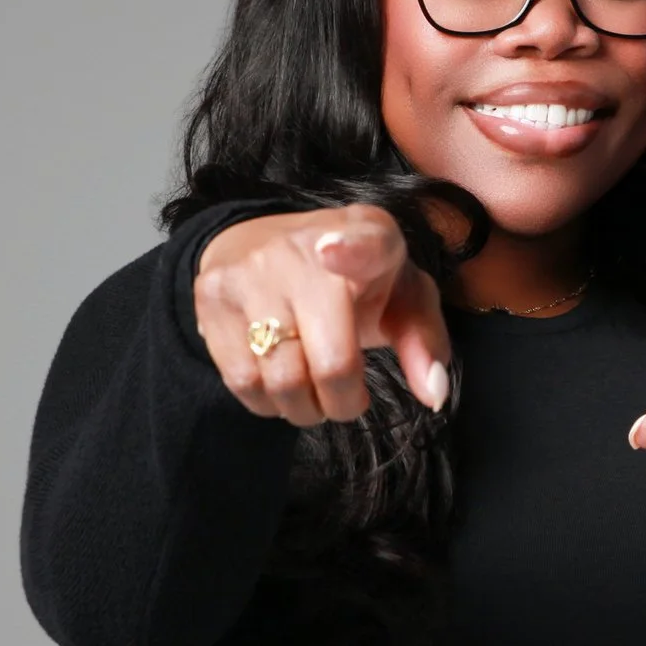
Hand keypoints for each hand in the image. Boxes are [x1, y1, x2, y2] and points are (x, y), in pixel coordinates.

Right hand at [191, 204, 453, 426]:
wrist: (262, 241)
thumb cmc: (352, 279)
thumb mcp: (402, 295)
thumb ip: (425, 341)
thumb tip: (433, 394)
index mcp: (366, 236)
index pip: (363, 242)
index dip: (349, 251)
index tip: (332, 253)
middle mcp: (301, 247)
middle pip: (329, 362)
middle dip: (342, 403)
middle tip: (346, 399)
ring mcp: (250, 271)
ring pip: (280, 381)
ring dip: (303, 409)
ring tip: (312, 395)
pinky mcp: (212, 296)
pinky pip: (241, 381)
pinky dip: (266, 402)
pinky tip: (279, 385)